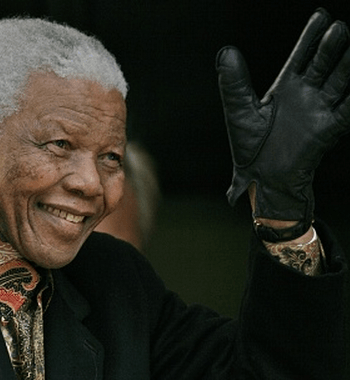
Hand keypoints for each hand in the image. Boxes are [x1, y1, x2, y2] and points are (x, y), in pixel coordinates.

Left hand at [216, 8, 349, 234]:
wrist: (263, 180)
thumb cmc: (249, 149)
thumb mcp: (239, 112)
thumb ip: (234, 82)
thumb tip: (226, 51)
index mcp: (285, 89)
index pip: (301, 56)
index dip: (310, 37)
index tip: (320, 15)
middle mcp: (305, 95)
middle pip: (323, 64)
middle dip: (330, 47)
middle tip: (339, 29)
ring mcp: (319, 110)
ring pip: (340, 80)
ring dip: (348, 64)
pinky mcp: (329, 128)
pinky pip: (349, 108)